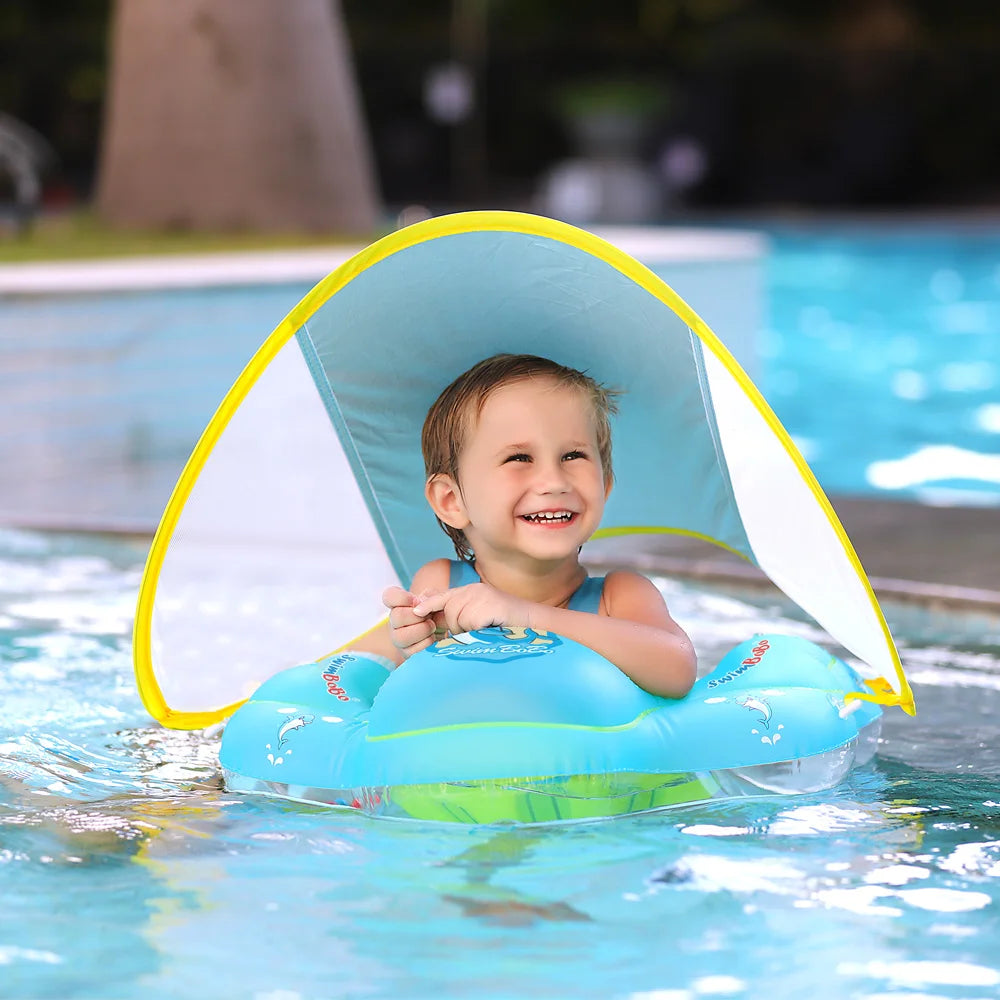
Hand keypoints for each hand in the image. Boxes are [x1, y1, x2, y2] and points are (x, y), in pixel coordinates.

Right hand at [382, 585, 446, 657]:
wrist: (447, 628)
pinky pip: (411, 651)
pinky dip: (425, 643)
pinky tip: (432, 637)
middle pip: (396, 616)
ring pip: (400, 636)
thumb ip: (429, 596)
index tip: (415, 600)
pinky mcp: (407, 652)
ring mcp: (399, 638)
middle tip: (429, 615)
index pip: (388, 597)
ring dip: (421, 630)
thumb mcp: (437, 598)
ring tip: (432, 627)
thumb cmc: (438, 610)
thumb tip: (418, 603)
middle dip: (416, 616)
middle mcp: (395, 621)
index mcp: (399, 604)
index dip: (401, 597)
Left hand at [412, 583, 532, 635]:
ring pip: (457, 618)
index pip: (445, 596)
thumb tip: (438, 622)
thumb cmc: (509, 626)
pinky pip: (469, 623)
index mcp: (473, 591)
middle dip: (456, 626)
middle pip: (448, 610)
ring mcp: (481, 596)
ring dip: (467, 631)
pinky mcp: (487, 605)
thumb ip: (462, 616)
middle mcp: (475, 589)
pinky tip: (491, 629)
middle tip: (476, 630)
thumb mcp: (482, 618)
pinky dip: (477, 631)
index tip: (416, 611)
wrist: (535, 624)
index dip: (429, 604)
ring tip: (486, 629)